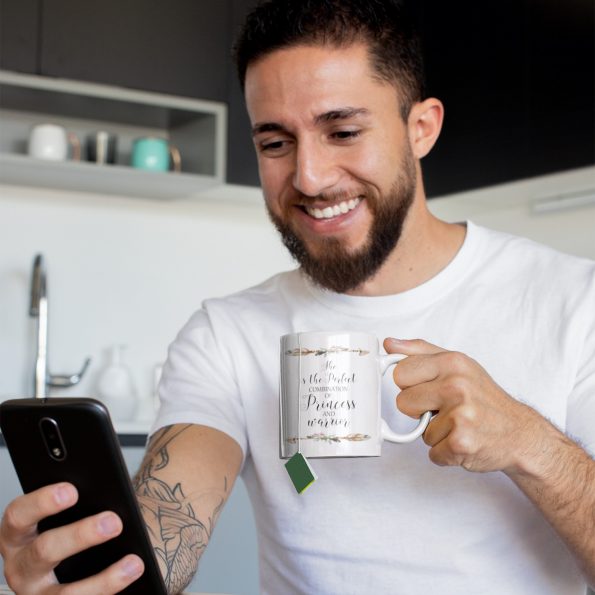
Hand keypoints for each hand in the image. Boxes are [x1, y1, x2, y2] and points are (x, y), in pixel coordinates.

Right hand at [0, 482, 143, 593]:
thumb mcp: (75, 510)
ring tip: (134, 563)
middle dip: (80, 536)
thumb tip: (112, 497)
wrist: (92, 554)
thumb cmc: (81, 520)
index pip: (19, 515)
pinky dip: (108, 590)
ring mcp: (37, 593)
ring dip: (103, 580)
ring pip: (64, 594)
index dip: (42, 502)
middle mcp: (21, 565)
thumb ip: (84, 502)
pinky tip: (132, 575)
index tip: (72, 491)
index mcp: (18, 533)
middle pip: (44, 551)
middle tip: (114, 522)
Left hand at [384, 338, 544, 473]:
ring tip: (459, 425)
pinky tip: (464, 441)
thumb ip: (420, 352)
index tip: (427, 389)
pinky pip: (432, 452)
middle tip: (443, 409)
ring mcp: (459, 415)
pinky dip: (445, 453)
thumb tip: (390, 344)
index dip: (410, 385)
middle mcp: (456, 386)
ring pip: (419, 431)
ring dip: (436, 433)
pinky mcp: (461, 443)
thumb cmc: (485, 398)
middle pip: (403, 402)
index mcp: (452, 362)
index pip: (400, 373)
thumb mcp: (457, 364)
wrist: (520, 433)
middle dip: (418, 410)